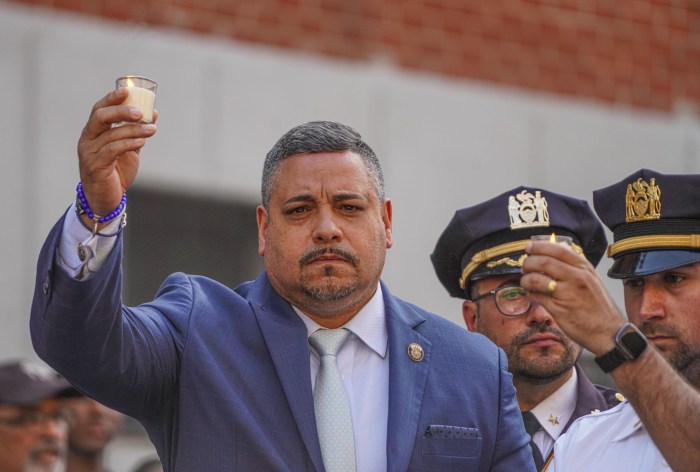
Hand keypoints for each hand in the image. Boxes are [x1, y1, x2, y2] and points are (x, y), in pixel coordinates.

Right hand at [77, 88, 157, 214]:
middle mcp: (87, 139)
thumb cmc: (115, 172)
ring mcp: (89, 152)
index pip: (99, 109)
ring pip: (111, 134)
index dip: (111, 98)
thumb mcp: (128, 149)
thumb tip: (152, 113)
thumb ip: (136, 131)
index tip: (127, 91)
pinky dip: (129, 143)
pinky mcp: (95, 166)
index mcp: (93, 132)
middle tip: (140, 113)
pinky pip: (113, 150)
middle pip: (100, 117)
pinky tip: (142, 142)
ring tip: (152, 130)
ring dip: (134, 130)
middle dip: (121, 111)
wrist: (105, 199)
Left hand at [520, 241, 624, 354]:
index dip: (539, 246)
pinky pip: (537, 296)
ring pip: (536, 279)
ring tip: (526, 281)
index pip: (558, 249)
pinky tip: (531, 294)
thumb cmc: (598, 306)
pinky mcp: (558, 308)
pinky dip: (530, 293)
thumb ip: (575, 266)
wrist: (607, 332)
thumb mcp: (592, 279)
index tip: (529, 248)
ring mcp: (567, 293)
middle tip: (525, 266)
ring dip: (526, 279)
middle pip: (544, 262)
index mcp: (584, 268)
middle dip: (529, 262)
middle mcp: (576, 278)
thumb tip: (553, 252)